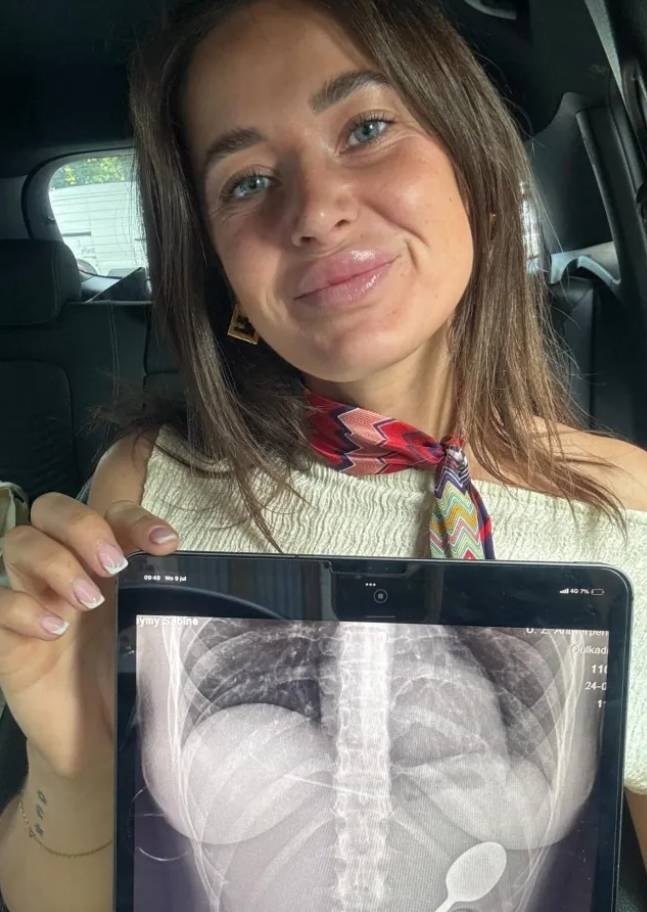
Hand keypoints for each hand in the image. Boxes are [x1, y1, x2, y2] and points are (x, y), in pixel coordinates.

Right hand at [0, 493, 178, 778]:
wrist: (97, 741)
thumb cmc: (128, 676)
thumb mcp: (153, 627)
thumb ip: (163, 590)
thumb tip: (182, 560)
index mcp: (103, 557)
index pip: (107, 504)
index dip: (132, 507)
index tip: (167, 542)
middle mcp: (63, 567)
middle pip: (51, 508)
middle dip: (84, 526)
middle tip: (114, 565)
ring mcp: (29, 598)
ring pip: (19, 543)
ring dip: (56, 562)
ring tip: (89, 600)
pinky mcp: (3, 637)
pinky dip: (20, 607)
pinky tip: (52, 630)